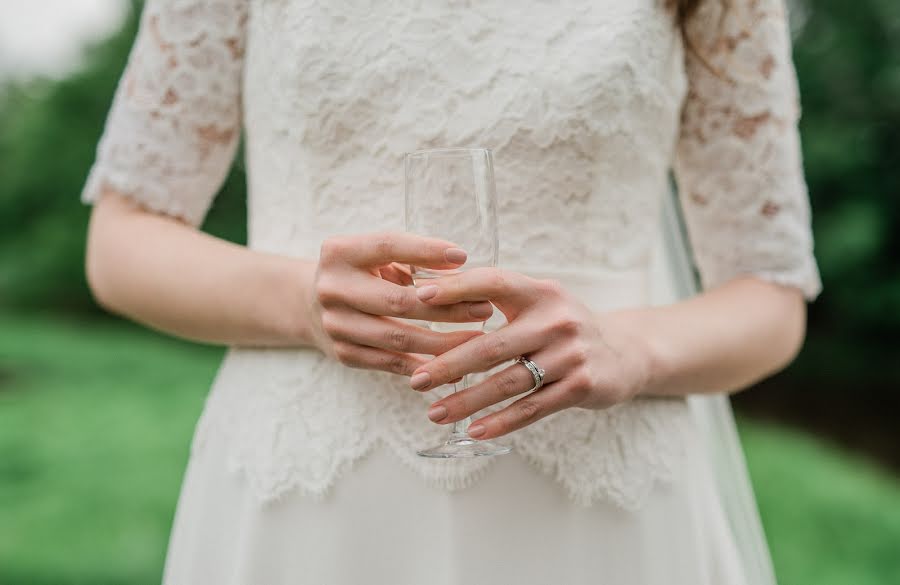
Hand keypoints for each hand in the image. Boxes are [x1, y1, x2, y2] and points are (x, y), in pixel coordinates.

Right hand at [306, 231, 493, 375]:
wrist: (309, 305)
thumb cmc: (361, 273)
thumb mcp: (376, 256)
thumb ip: (412, 258)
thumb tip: (461, 264)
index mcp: (339, 253)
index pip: (387, 246)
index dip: (426, 250)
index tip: (464, 255)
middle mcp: (331, 288)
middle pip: (398, 300)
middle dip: (446, 307)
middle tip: (483, 308)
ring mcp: (335, 325)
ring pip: (398, 338)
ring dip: (443, 342)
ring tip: (478, 339)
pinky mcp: (343, 354)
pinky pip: (391, 363)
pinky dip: (425, 366)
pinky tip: (455, 365)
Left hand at [408, 268, 656, 439]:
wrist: (625, 353)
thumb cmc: (563, 326)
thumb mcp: (538, 301)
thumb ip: (496, 296)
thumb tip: (430, 286)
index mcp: (540, 292)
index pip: (493, 282)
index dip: (456, 287)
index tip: (418, 297)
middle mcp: (556, 320)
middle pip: (492, 345)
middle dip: (449, 365)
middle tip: (416, 380)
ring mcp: (570, 354)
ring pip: (508, 382)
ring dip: (468, 401)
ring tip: (435, 413)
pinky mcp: (580, 386)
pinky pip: (532, 407)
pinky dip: (502, 421)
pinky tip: (475, 431)